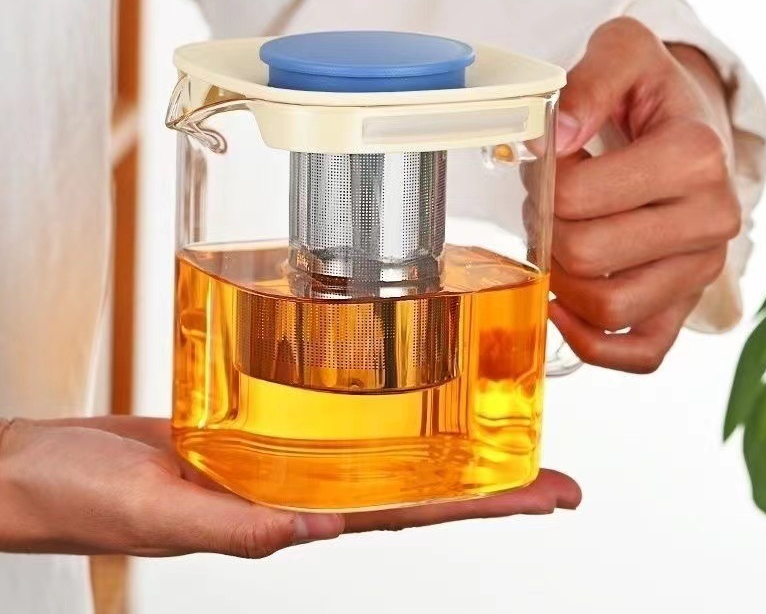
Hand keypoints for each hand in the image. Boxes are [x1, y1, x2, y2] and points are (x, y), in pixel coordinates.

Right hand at [0, 416, 579, 556]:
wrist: (48, 470)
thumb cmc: (85, 501)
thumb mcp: (157, 516)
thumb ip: (235, 528)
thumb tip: (315, 532)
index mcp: (286, 518)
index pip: (407, 515)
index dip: (482, 507)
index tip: (546, 497)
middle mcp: (297, 490)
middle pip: (412, 484)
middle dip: (488, 479)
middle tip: (553, 468)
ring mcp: (279, 458)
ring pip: (375, 450)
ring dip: (437, 441)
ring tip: (493, 424)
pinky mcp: (253, 426)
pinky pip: (324, 421)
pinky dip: (368, 410)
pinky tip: (391, 396)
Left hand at [549, 17, 740, 372]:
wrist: (688, 126)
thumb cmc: (650, 95)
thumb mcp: (624, 54)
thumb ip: (590, 81)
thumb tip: (559, 137)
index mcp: (695, 157)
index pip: (576, 198)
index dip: (544, 183)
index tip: (553, 163)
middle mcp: (710, 220)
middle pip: (585, 255)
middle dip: (546, 229)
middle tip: (546, 204)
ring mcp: (699, 269)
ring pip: (608, 309)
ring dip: (560, 278)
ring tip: (559, 241)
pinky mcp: (684, 303)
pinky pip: (640, 352)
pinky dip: (590, 341)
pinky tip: (562, 308)